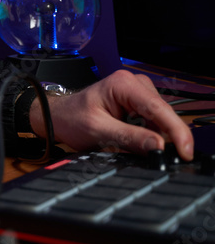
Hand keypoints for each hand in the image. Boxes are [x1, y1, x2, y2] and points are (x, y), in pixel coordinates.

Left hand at [29, 69, 193, 160]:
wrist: (59, 116)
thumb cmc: (71, 118)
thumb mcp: (98, 132)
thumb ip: (129, 138)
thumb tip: (159, 146)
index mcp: (123, 84)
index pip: (158, 108)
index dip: (176, 131)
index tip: (185, 152)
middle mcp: (134, 84)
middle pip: (164, 114)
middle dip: (168, 137)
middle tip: (165, 159)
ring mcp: (138, 93)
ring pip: (162, 120)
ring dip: (158, 137)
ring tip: (140, 148)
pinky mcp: (139, 104)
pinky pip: (154, 122)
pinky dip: (152, 135)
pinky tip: (141, 143)